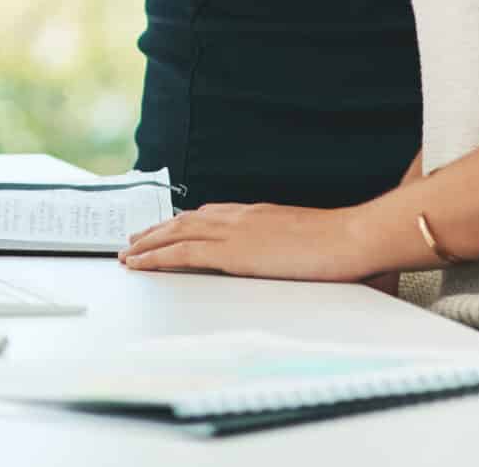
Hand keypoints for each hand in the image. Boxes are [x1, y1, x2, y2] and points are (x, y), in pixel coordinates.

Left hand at [119, 202, 372, 283]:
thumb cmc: (341, 245)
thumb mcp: (309, 243)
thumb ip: (293, 248)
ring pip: (176, 233)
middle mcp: (239, 217)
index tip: (168, 228)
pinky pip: (181, 253)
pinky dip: (155, 257)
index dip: (184, 223)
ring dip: (147, 243)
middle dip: (157, 231)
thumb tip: (297, 261)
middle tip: (135, 240)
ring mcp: (233, 231)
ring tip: (128, 254)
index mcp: (257, 215)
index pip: (210, 216)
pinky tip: (140, 264)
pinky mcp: (231, 251)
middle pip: (185, 221)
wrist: (351, 238)